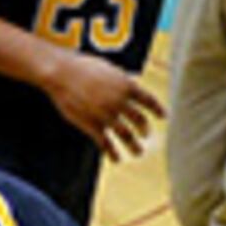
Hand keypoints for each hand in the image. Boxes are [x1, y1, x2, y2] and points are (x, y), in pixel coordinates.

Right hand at [40, 49, 162, 155]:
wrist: (62, 74)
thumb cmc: (83, 67)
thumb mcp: (108, 69)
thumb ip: (122, 79)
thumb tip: (133, 82)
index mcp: (126, 85)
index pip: (148, 100)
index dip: (157, 109)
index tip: (163, 116)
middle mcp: (120, 101)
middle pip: (139, 120)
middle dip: (144, 129)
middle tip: (146, 135)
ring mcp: (107, 115)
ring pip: (126, 135)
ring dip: (133, 146)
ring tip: (138, 152)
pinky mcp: (92, 125)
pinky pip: (106, 143)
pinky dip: (112, 153)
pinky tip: (116, 159)